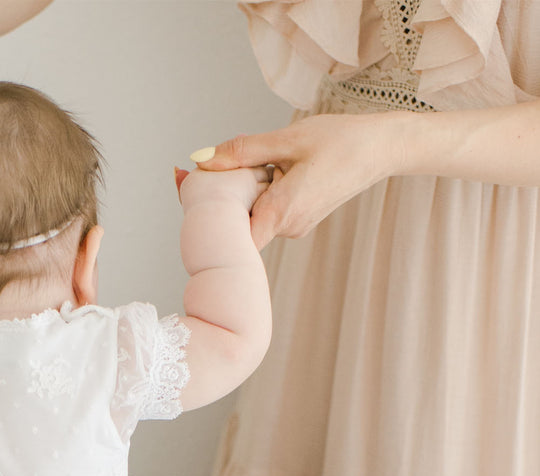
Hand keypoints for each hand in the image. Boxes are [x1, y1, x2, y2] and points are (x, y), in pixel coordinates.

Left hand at [194, 113, 399, 247]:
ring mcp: (294, 227)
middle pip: (238, 223)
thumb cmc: (342, 140)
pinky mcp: (300, 220)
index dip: (208, 219)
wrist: (383, 148)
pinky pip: (269, 210)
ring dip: (245, 192)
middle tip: (212, 169)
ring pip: (253, 215)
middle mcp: (286, 228)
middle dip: (223, 197)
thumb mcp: (287, 139)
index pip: (230, 236)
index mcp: (280, 212)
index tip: (192, 196)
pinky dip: (262, 191)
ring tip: (258, 162)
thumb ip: (241, 152)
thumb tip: (201, 159)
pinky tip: (272, 168)